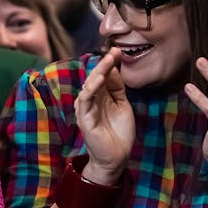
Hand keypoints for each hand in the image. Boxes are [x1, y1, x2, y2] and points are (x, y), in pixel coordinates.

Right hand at [74, 48, 134, 184]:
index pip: (102, 76)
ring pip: (89, 86)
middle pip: (94, 78)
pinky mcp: (84, 119)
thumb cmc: (119, 132)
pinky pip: (85, 100)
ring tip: (107, 61)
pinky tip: (99, 79)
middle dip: (103, 64)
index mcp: (100, 97)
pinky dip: (91, 88)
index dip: (108, 63)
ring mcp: (86, 110)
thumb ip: (117, 88)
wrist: (117, 157)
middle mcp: (91, 101)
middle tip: (113, 52)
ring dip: (97, 73)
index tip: (117, 51)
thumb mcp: (122, 105)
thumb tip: (114, 68)